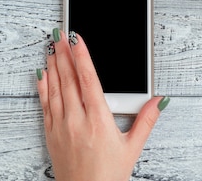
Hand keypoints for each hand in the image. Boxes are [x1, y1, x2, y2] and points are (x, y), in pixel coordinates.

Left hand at [36, 29, 167, 180]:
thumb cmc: (108, 176)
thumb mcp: (132, 148)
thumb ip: (146, 121)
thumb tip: (159, 101)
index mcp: (98, 120)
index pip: (88, 80)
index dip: (82, 57)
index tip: (77, 40)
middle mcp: (77, 121)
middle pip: (69, 80)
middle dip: (64, 55)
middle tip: (60, 35)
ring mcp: (61, 128)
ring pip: (55, 90)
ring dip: (53, 66)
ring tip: (51, 48)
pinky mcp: (51, 135)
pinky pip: (45, 106)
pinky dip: (43, 88)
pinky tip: (42, 75)